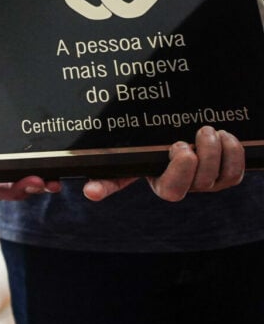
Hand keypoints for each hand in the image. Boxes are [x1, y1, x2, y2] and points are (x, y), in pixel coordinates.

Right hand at [83, 126, 244, 201]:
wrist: (179, 142)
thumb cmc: (149, 154)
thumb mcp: (128, 161)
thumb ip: (108, 177)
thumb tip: (88, 193)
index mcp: (163, 186)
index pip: (172, 190)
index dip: (179, 169)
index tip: (177, 145)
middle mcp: (189, 188)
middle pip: (201, 181)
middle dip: (203, 154)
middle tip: (196, 132)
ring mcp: (209, 183)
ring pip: (220, 176)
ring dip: (218, 150)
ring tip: (207, 130)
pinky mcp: (227, 176)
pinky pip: (236, 172)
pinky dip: (234, 152)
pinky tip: (224, 136)